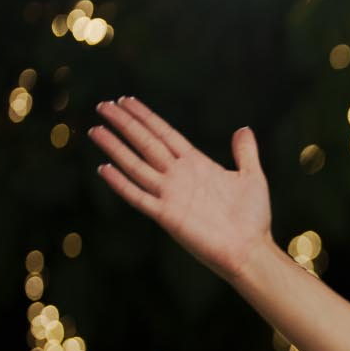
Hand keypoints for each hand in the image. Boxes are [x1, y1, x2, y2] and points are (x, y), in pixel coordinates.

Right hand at [90, 97, 273, 282]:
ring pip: (136, 165)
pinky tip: (103, 169)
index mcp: (197, 164)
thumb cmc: (253, 218)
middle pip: (146, 143)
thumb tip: (243, 129)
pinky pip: (139, 197)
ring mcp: (171, 195)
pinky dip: (121, 184)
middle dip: (125, 124)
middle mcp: (179, 177)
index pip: (165, 134)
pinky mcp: (167, 216)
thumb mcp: (251, 177)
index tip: (126, 100)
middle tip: (103, 105)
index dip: (146, 117)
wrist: (251, 250)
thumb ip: (245, 153)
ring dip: (116, 148)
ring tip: (96, 130)